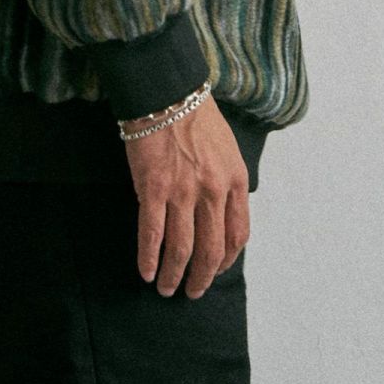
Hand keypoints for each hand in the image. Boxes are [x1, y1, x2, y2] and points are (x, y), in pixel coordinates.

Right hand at [122, 93, 249, 298]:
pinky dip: (148, 258)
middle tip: (192, 291)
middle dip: (201, 277)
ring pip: (182, 249)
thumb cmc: (196, 115)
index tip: (215, 269)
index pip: (238, 234)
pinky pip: (152, 234)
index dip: (226, 259)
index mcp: (235, 180)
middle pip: (210, 249)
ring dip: (174, 275)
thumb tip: (220, 214)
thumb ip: (227, 181)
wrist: (166, 92)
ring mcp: (183, 192)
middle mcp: (213, 191)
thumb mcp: (227, 148)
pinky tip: (146, 271)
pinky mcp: (153, 189)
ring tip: (166, 288)